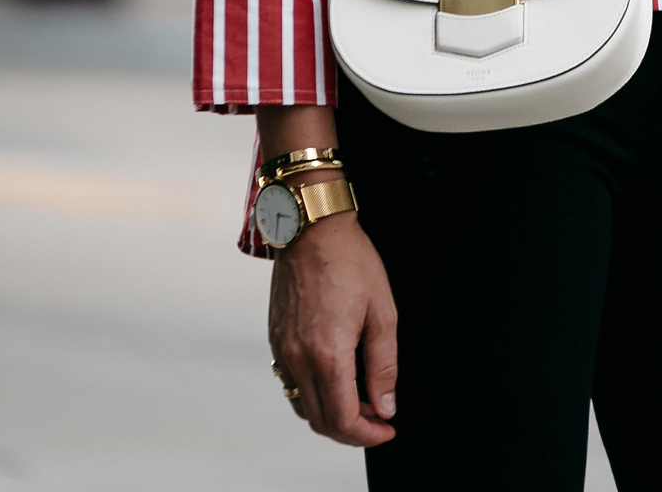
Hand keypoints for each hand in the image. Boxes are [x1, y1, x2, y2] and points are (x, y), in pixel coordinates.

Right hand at [268, 210, 397, 447]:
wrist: (311, 227)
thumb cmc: (351, 261)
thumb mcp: (382, 312)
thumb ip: (383, 365)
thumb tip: (384, 407)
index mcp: (327, 354)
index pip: (343, 420)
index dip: (368, 435)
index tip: (387, 428)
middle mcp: (298, 358)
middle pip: (320, 422)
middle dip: (351, 430)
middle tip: (377, 415)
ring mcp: (281, 349)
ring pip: (302, 406)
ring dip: (330, 413)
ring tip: (358, 396)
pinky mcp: (274, 338)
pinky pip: (290, 383)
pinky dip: (312, 393)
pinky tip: (334, 375)